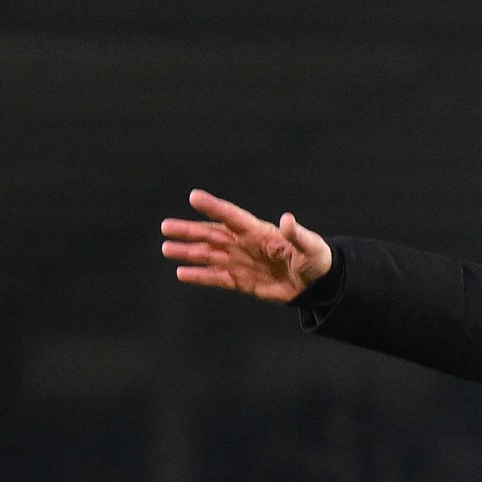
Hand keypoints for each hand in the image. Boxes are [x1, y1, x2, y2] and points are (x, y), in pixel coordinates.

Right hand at [160, 190, 333, 301]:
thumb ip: (297, 234)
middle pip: (212, 234)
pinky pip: (217, 278)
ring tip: (167, 248)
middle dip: (189, 230)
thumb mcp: (310, 246)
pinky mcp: (242, 281)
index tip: (194, 197)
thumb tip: (287, 219)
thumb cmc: (315, 259)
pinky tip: (182, 274)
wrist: (316, 284)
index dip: (214, 207)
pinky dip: (200, 277)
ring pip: (209, 255)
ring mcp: (241, 262)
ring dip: (188, 252)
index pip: (232, 216)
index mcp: (259, 231)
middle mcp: (244, 244)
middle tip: (165, 226)